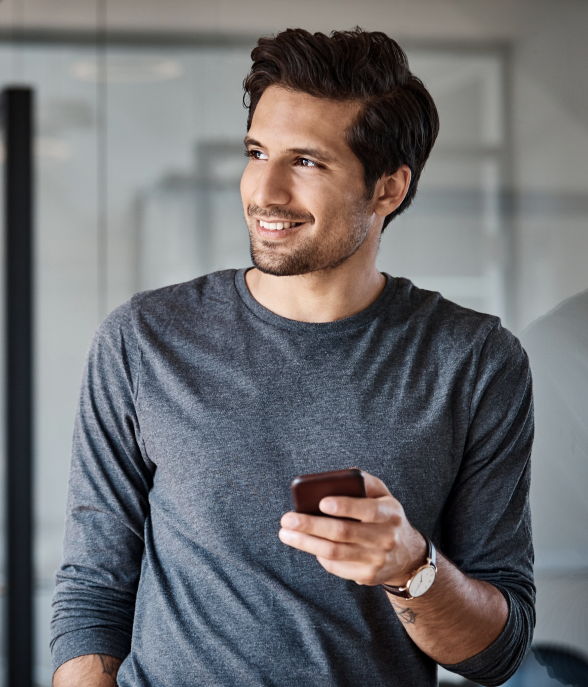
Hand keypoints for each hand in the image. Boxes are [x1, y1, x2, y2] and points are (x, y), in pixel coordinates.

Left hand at [279, 470, 426, 585]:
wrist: (407, 555)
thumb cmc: (385, 516)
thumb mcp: (383, 495)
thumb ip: (364, 482)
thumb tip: (334, 477)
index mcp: (390, 513)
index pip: (368, 509)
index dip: (345, 506)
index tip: (321, 502)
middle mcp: (386, 538)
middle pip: (344, 533)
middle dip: (312, 525)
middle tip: (287, 519)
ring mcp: (377, 560)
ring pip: (335, 552)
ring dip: (306, 543)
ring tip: (285, 533)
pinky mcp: (367, 576)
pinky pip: (336, 566)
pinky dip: (318, 554)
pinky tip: (305, 544)